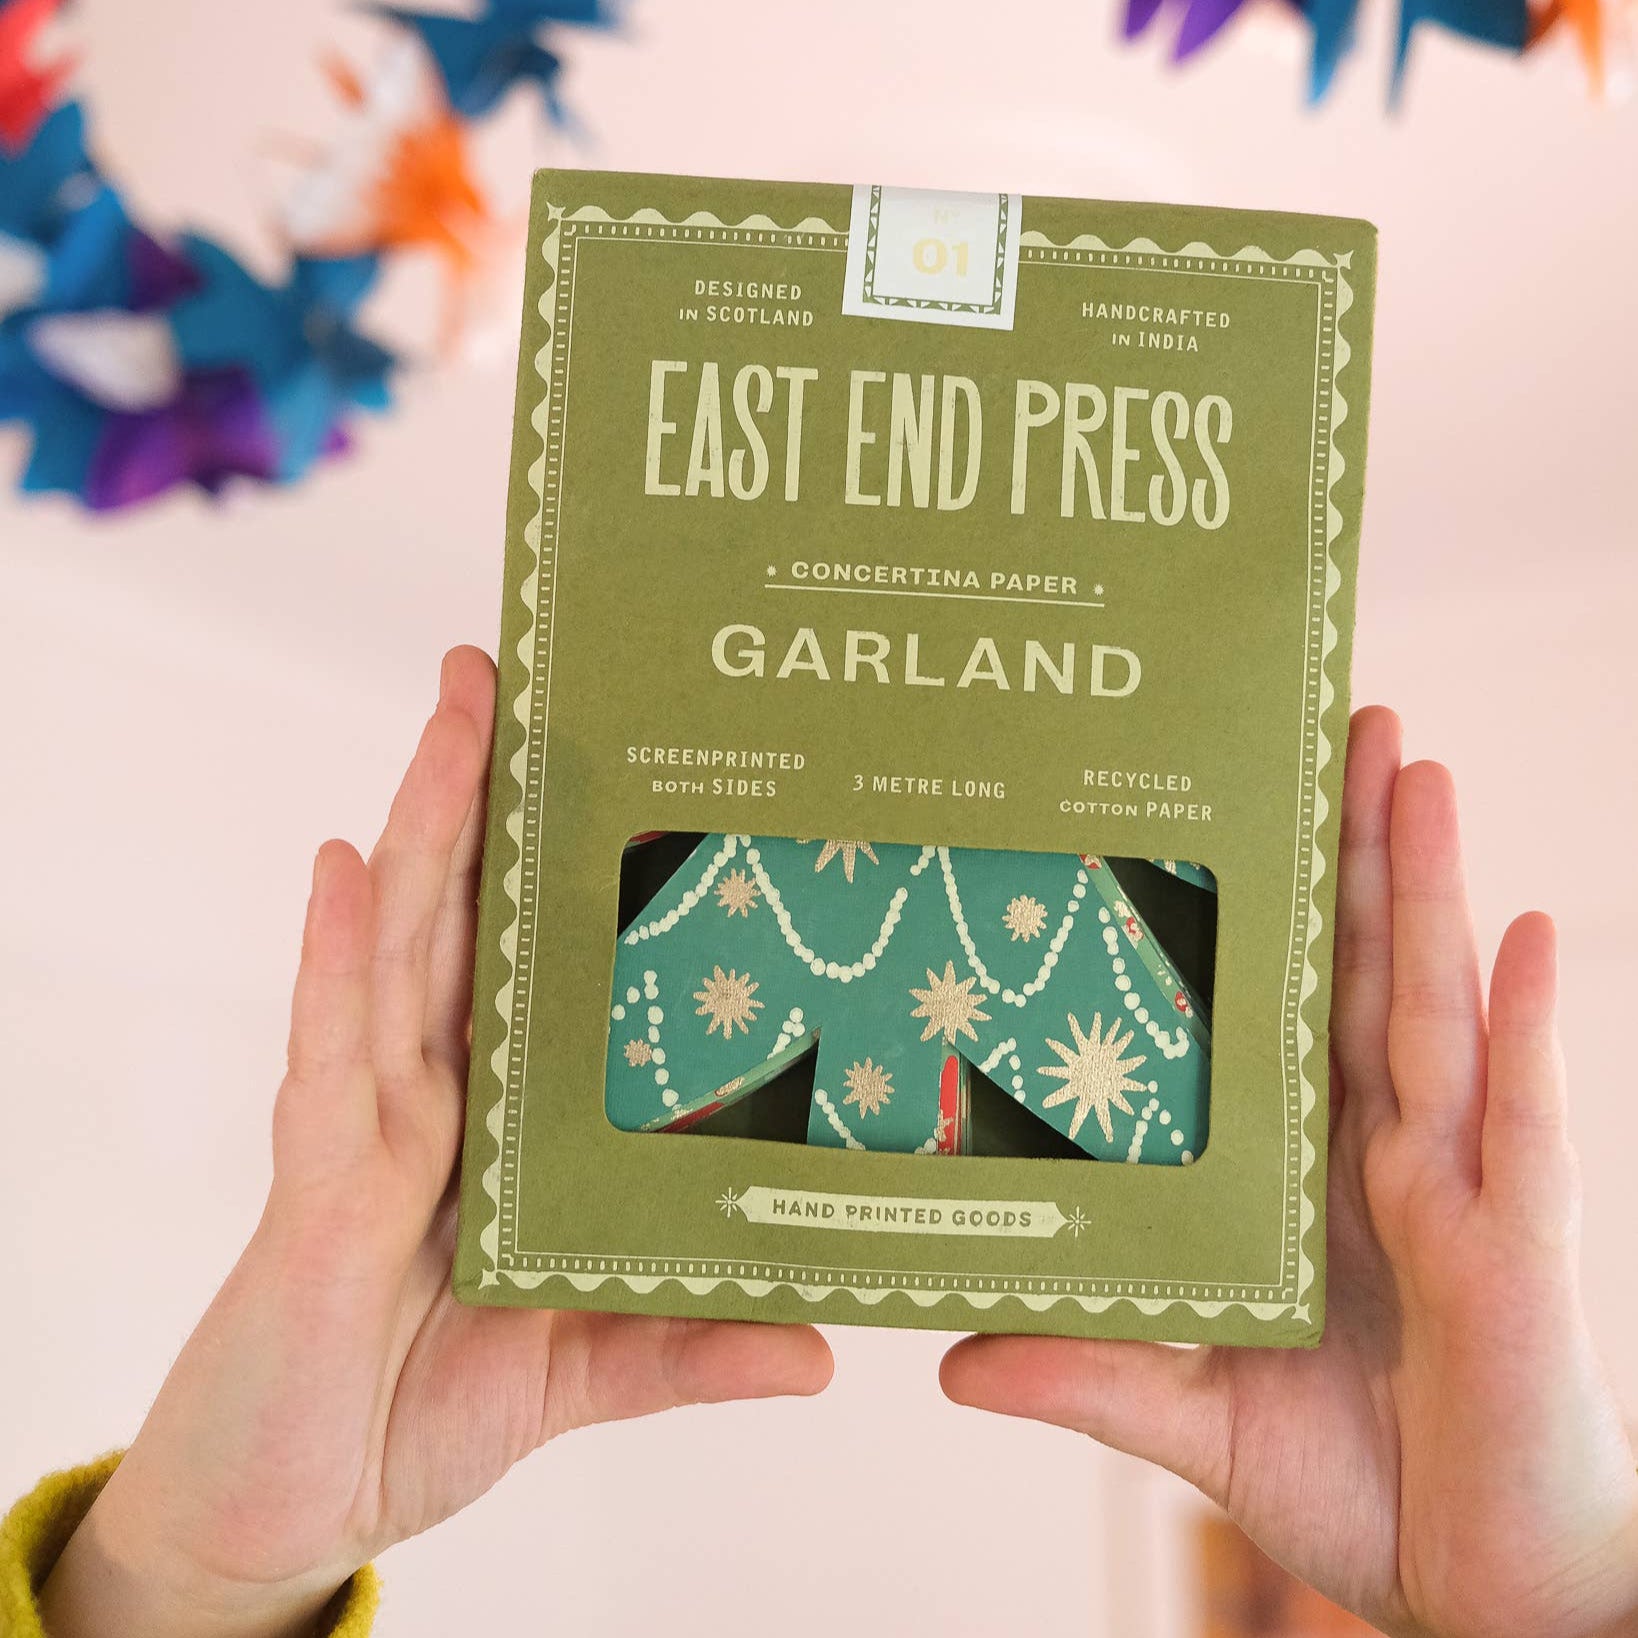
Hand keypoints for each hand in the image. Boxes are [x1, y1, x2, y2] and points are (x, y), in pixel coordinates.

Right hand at [40, 647, 832, 1637]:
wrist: (290, 1508)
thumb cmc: (421, 1411)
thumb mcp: (582, 1372)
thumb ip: (685, 1346)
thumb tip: (822, 1347)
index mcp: (499, 1119)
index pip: (528, 965)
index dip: (551, 863)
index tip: (598, 756)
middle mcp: (434, 1097)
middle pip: (462, 920)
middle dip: (480, 795)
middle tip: (506, 672)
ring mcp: (368, 1127)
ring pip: (400, 949)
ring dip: (424, 829)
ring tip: (454, 717)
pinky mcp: (313, 1183)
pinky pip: (327, 1053)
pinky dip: (335, 960)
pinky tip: (347, 871)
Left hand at [942, 708, 1637, 1637]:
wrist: (1481, 1594)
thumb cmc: (1358, 1486)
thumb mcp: (1193, 1420)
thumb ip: (1087, 1372)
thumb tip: (948, 1358)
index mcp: (1308, 1177)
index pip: (1287, 1014)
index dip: (1274, 913)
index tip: (1239, 804)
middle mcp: (1384, 1157)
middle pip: (1362, 975)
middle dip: (1354, 852)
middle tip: (1335, 725)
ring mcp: (1457, 1189)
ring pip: (1434, 1008)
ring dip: (1426, 886)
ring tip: (1409, 767)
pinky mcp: (1517, 1250)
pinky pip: (1524, 1119)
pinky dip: (1528, 1025)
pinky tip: (1528, 926)